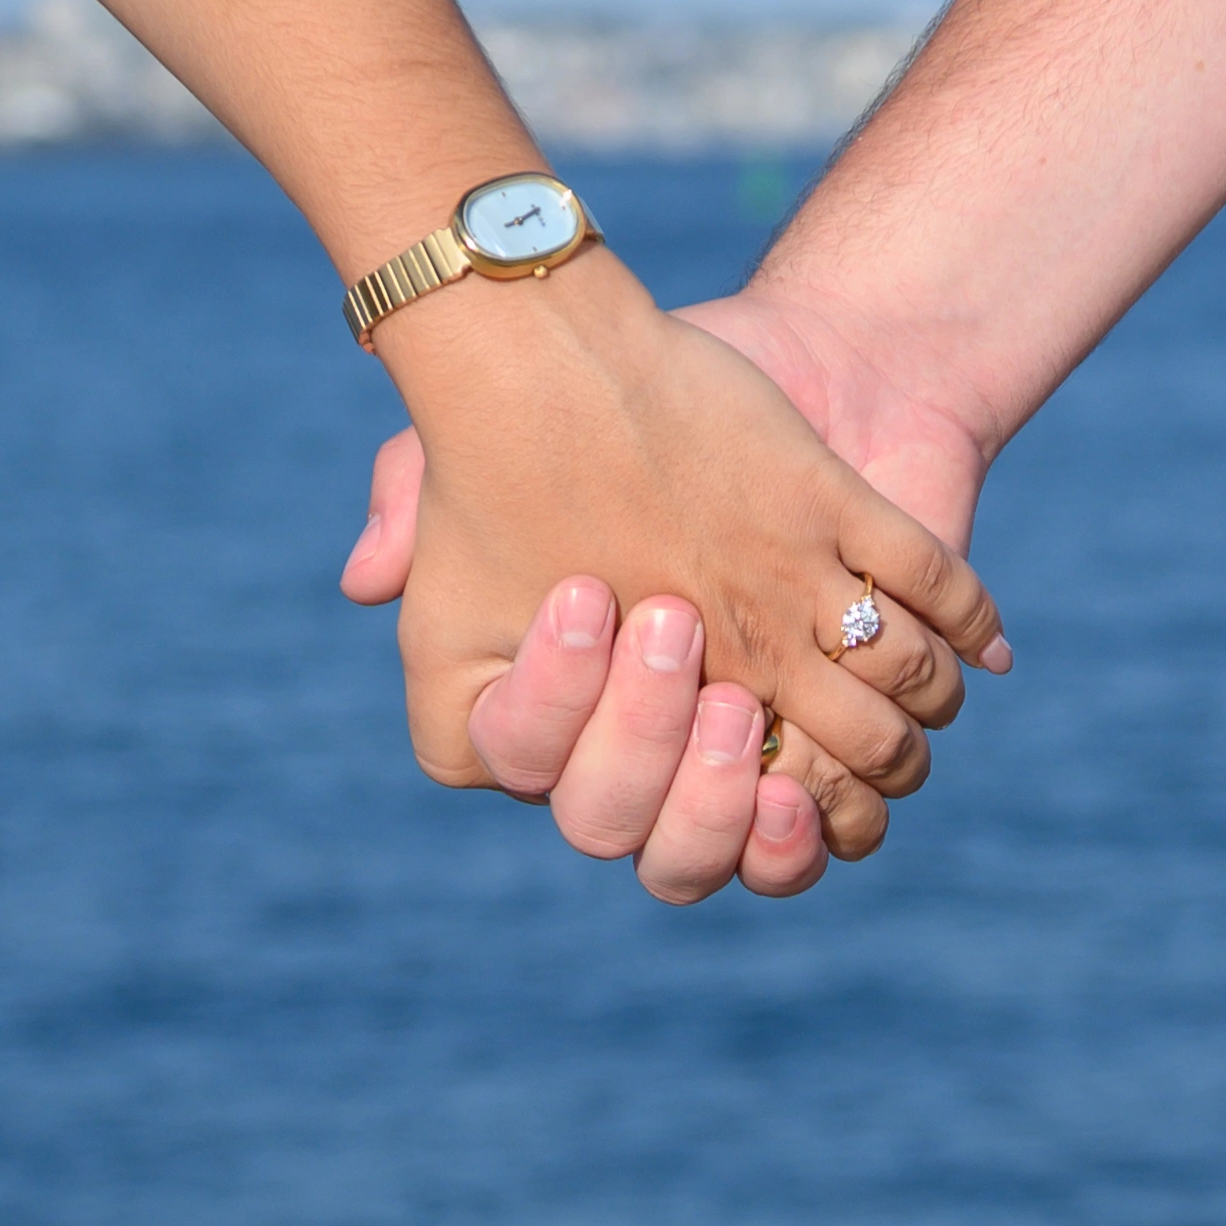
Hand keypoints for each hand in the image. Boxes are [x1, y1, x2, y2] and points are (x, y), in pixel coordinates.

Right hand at [342, 277, 1007, 901]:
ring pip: (749, 859)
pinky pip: (854, 816)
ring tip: (757, 722)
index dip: (554, 708)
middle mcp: (658, 752)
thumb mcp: (530, 433)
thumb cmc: (646, 409)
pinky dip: (853, 806)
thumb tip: (367, 577)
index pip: (538, 771)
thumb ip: (420, 500)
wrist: (822, 366)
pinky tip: (840, 761)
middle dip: (664, 770)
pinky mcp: (858, 738)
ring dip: (753, 818)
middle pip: (645, 846)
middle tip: (690, 653)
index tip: (588, 593)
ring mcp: (761, 758)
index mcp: (569, 705)